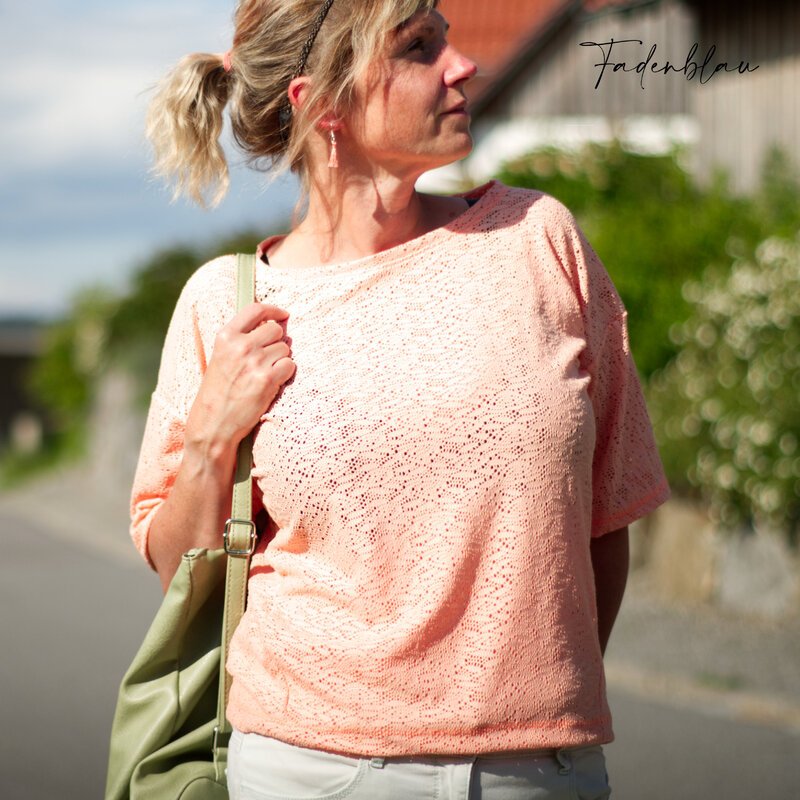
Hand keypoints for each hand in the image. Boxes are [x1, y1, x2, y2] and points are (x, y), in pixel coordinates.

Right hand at [184, 302, 295, 461]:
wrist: (213, 423)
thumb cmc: (217, 392)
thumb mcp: (220, 357)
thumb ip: (240, 339)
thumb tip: (271, 325)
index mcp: (225, 336)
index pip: (255, 309)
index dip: (274, 310)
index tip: (283, 314)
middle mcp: (240, 346)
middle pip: (275, 330)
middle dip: (277, 342)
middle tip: (268, 359)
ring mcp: (254, 362)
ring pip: (285, 349)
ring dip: (281, 360)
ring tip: (265, 375)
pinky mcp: (267, 379)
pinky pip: (290, 366)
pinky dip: (285, 374)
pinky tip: (271, 383)